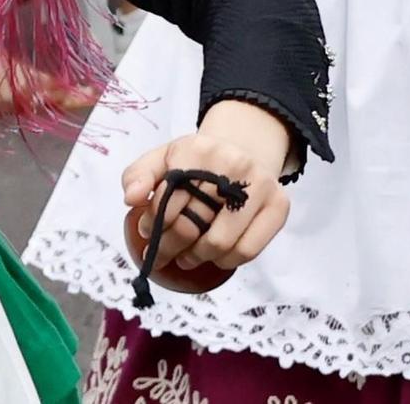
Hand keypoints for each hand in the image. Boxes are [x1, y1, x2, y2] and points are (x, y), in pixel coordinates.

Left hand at [122, 99, 293, 272]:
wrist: (244, 148)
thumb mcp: (164, 156)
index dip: (153, 221)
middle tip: (160, 256)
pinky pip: (248, 250)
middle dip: (170, 246)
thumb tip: (130, 199)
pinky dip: (225, 261)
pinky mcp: (279, 206)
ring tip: (185, 257)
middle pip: (193, 223)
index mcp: (198, 150)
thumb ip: (139, 175)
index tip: (146, 232)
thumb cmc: (198, 160)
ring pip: (220, 242)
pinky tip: (213, 257)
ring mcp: (260, 186)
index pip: (169, 198)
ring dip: (197, 256)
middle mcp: (233, 165)